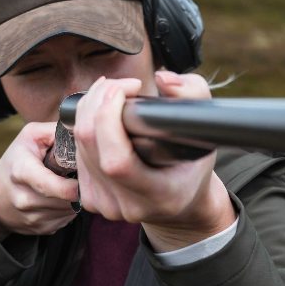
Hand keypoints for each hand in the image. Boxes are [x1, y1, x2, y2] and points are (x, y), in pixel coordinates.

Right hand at [0, 121, 80, 236]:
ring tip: (69, 183)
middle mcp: (24, 199)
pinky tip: (62, 197)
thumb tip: (83, 131)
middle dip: (79, 188)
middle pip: (66, 199)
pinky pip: (67, 220)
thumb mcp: (30, 136)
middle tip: (81, 175)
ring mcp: (32, 218)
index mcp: (21, 172)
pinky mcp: (41, 229)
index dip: (73, 185)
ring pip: (70, 210)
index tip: (84, 177)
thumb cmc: (18, 159)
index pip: (51, 185)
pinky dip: (69, 209)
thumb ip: (56, 131)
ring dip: (76, 198)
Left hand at [73, 70, 235, 252]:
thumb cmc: (194, 165)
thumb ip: (193, 95)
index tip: (125, 90)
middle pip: (91, 147)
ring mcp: (106, 206)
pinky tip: (99, 115)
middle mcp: (129, 205)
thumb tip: (163, 79)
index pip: (117, 162)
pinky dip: (84, 128)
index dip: (109, 119)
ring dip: (89, 111)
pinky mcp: (91, 200)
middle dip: (98, 103)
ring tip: (111, 93)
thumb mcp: (207, 129)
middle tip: (118, 84)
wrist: (181, 204)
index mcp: (161, 195)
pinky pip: (77, 155)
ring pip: (80, 148)